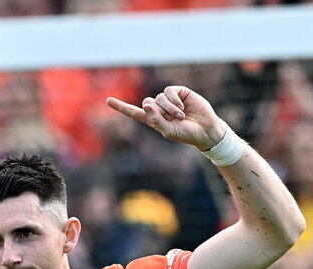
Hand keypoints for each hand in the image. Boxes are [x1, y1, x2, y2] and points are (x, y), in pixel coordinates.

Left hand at [107, 86, 227, 150]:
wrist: (205, 129)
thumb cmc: (186, 134)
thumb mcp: (168, 131)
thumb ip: (156, 120)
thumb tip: (147, 104)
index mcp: (153, 119)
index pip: (134, 112)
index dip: (121, 107)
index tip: (108, 100)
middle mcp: (159, 108)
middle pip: (147, 103)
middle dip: (158, 112)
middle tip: (172, 119)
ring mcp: (169, 99)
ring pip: (159, 98)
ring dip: (169, 108)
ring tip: (180, 116)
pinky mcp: (179, 92)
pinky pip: (169, 91)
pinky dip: (175, 100)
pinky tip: (183, 107)